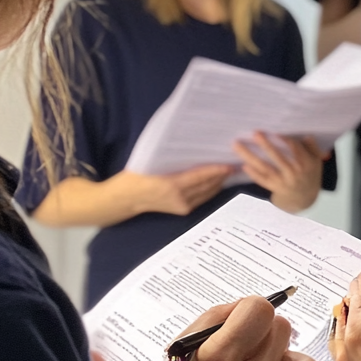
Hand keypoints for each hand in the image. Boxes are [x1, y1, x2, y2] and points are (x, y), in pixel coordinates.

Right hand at [111, 164, 232, 216]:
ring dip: (219, 182)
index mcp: (173, 185)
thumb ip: (175, 160)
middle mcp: (181, 198)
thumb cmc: (137, 176)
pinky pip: (203, 198)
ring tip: (229, 171)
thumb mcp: (154, 163)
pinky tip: (218, 182)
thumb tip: (195, 149)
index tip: (229, 164)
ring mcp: (183, 206)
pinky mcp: (183, 211)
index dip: (217, 170)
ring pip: (208, 192)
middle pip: (208, 185)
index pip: (201, 176)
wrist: (126, 199)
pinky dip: (212, 189)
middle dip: (222, 175)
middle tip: (234, 164)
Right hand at [124, 296, 319, 360]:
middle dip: (264, 332)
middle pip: (283, 329)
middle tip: (243, 348)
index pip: (260, 309)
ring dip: (283, 360)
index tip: (237, 323)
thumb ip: (211, 324)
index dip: (249, 310)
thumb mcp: (176, 359)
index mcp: (216, 360)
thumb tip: (243, 308)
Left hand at [233, 132, 325, 213]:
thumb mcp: (316, 160)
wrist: (304, 198)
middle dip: (266, 145)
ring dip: (251, 156)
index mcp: (305, 163)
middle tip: (256, 134)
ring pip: (266, 168)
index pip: (295, 149)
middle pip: (278, 157)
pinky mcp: (274, 187)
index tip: (274, 131)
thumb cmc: (309, 174)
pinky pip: (262, 180)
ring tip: (238, 146)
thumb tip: (307, 136)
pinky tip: (243, 165)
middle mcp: (293, 172)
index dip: (285, 140)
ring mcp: (283, 181)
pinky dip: (253, 173)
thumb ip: (312, 147)